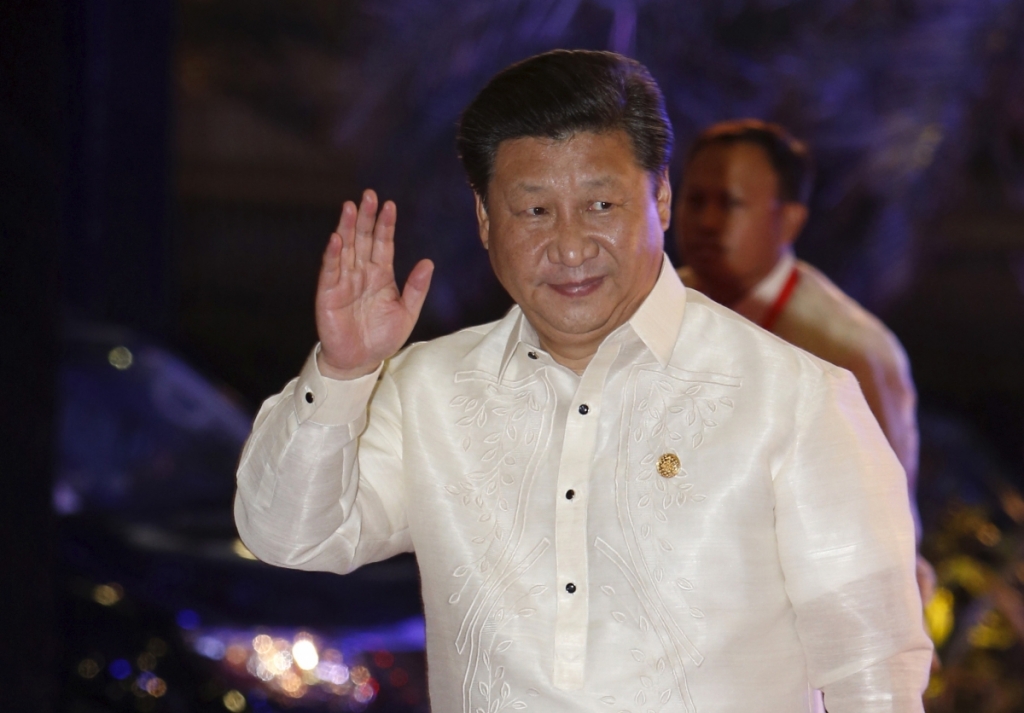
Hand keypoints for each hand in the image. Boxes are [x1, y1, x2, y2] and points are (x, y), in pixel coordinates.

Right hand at [315, 190, 432, 379]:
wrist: (360, 361)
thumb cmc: (382, 338)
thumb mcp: (406, 313)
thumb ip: (416, 288)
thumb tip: (428, 262)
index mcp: (381, 275)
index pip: (383, 244)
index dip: (386, 225)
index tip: (390, 205)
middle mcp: (361, 273)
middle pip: (364, 239)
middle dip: (366, 217)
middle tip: (369, 195)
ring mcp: (344, 281)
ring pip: (346, 249)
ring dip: (348, 228)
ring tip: (351, 208)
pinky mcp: (328, 293)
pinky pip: (330, 270)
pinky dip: (333, 255)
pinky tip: (337, 239)